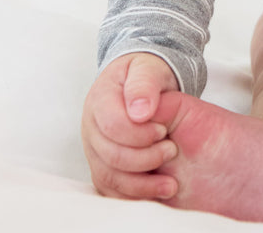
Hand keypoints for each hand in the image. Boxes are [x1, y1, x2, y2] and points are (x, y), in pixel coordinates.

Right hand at [81, 52, 180, 200]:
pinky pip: (109, 187)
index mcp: (100, 99)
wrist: (141, 81)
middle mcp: (91, 126)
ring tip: (169, 182)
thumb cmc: (146, 73)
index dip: (141, 133)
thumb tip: (140, 112)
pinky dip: (132, 194)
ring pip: (108, 175)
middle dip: (145, 158)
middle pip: (110, 154)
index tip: (165, 129)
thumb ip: (144, 85)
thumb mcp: (148, 68)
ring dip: (140, 184)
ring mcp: (93, 147)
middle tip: (172, 150)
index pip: (113, 126)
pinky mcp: (100, 163)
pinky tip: (155, 192)